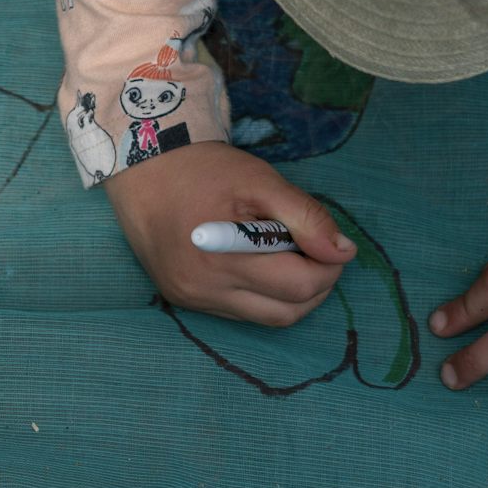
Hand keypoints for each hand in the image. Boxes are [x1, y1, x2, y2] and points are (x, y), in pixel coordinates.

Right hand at [105, 142, 356, 324]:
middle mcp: (204, 289)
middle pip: (286, 312)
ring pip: (265, 318)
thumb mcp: (262, 182)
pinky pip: (238, 312)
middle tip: (316, 253)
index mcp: (223, 259)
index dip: (329, 267)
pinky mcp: (182, 299)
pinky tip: (256, 263)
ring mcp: (192, 298)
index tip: (332, 244)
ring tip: (286, 257)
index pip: (299, 286)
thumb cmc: (205, 171)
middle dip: (316, 286)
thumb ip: (307, 218)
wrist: (144, 169)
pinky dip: (260, 294)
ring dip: (290, 295)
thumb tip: (343, 253)